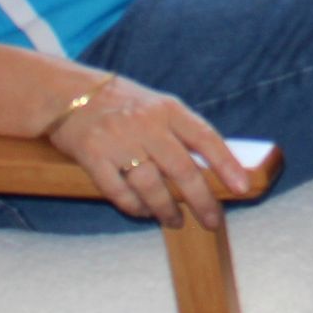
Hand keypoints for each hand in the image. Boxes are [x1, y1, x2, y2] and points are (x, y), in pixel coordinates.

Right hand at [47, 74, 248, 228]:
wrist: (69, 93)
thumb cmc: (122, 103)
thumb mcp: (156, 106)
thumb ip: (181, 131)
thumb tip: (213, 168)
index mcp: (166, 108)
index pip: (204, 136)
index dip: (226, 163)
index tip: (243, 186)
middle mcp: (144, 123)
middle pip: (181, 168)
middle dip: (201, 199)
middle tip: (212, 220)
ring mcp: (117, 140)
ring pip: (151, 185)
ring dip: (167, 209)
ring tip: (175, 220)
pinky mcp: (92, 156)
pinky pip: (119, 191)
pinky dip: (134, 207)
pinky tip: (143, 212)